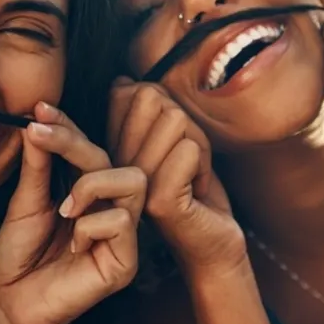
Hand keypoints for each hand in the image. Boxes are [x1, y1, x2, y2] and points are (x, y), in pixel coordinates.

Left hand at [0, 102, 144, 323]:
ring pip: (133, 181)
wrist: (11, 304)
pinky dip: (91, 227)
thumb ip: (38, 166)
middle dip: (75, 143)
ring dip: (91, 186)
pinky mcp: (127, 260)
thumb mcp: (24, 203)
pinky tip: (74, 246)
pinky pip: (123, 222)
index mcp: (89, 191)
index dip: (68, 127)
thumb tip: (36, 122)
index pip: (90, 148)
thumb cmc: (18, 256)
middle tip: (39, 137)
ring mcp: (123, 234)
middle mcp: (111, 207)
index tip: (39, 109)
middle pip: (113, 158)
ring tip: (63, 209)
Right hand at [108, 78, 244, 276]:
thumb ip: (148, 111)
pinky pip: (187, 149)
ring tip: (191, 175)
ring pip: (175, 119)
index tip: (168, 142)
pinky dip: (203, 163)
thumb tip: (123, 81)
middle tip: (185, 159)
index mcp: (110, 148)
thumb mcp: (169, 141)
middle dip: (184, 122)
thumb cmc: (194, 189)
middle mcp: (114, 165)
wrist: (213, 242)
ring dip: (197, 144)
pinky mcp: (158, 201)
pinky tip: (197, 189)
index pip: (126, 91)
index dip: (162, 105)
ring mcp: (133, 184)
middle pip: (152, 98)